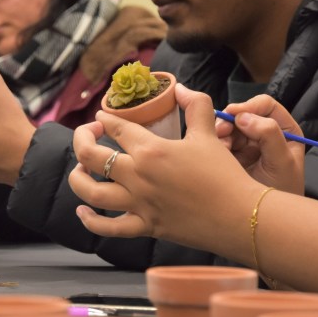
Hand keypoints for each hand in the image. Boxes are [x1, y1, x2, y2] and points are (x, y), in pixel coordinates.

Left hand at [68, 85, 263, 251]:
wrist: (240, 217)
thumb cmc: (225, 175)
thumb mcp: (209, 134)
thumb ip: (196, 106)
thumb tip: (181, 88)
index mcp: (151, 150)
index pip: (116, 128)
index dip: (105, 119)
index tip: (102, 117)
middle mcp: (138, 176)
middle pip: (91, 156)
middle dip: (82, 140)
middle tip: (87, 134)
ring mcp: (138, 204)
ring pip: (91, 192)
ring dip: (78, 178)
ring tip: (79, 169)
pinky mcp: (145, 227)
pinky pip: (107, 228)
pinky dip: (90, 221)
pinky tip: (83, 212)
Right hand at [214, 94, 304, 194]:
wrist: (267, 220)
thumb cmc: (284, 192)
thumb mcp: (282, 163)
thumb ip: (269, 135)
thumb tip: (244, 117)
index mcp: (284, 130)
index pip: (266, 106)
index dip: (249, 106)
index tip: (234, 115)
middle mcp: (265, 133)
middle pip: (243, 114)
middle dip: (230, 120)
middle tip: (220, 131)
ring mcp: (247, 145)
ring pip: (229, 127)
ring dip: (221, 133)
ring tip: (220, 146)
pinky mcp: (232, 156)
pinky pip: (220, 142)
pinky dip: (215, 144)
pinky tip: (217, 153)